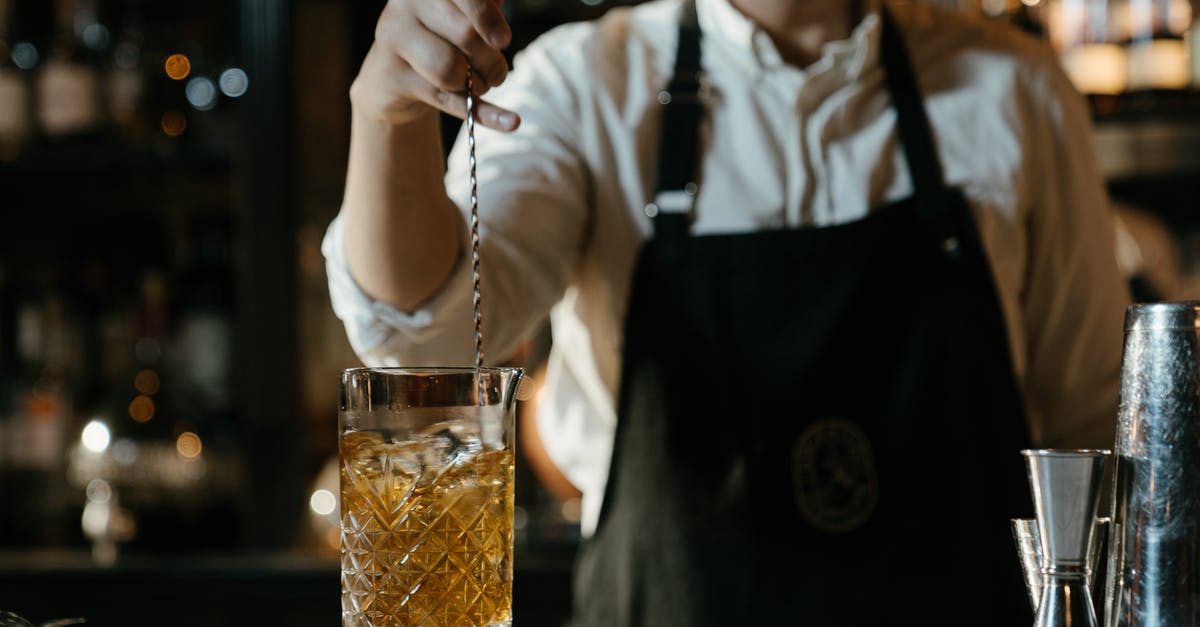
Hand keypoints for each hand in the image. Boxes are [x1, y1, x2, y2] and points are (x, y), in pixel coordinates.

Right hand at [350, 0, 519, 131]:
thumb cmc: (438, 38)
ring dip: (479, 84)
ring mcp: (395, 40)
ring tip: (481, 85)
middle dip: (491, 60)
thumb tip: (503, 18)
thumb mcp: (462, 16)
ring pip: (449, 68)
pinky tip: (512, 123)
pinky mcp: (392, 77)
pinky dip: (485, 114)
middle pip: (465, 34)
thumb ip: (486, 9)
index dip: (489, 19)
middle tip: (497, 73)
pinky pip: (446, 99)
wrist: (391, 75)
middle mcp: (405, 6)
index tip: (504, 41)